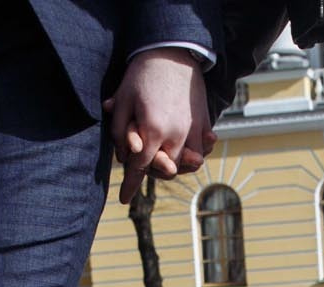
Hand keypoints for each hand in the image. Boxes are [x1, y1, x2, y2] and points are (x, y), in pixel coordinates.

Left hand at [109, 49, 211, 205]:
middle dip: (152, 170)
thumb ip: (119, 131)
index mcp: (152, 131)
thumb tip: (123, 156)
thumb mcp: (122, 100)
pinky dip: (197, 153)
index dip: (130, 185)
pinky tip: (192, 152)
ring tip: (166, 159)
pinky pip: (203, 148)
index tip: (124, 198)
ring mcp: (193, 130)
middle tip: (144, 161)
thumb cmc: (143, 74)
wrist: (173, 52)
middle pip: (165, 170)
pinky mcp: (204, 122)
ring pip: (188, 164)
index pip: (139, 167)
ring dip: (175, 166)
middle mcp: (176, 135)